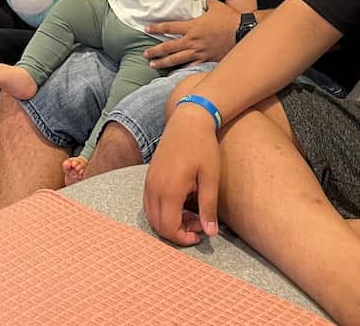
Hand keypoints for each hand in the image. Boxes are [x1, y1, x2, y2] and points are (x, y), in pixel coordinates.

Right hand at [142, 102, 220, 245]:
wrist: (188, 121)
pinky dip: (162, 211)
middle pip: (158, 225)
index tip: (200, 234)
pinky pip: (149, 204)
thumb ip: (208, 207)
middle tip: (198, 224)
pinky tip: (181, 204)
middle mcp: (154, 188)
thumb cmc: (202, 147)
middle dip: (177, 232)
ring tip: (192, 214)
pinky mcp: (149, 177)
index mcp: (170, 190)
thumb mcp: (210, 177)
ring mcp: (149, 182)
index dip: (183, 238)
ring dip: (169, 222)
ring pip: (152, 216)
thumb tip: (210, 233)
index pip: (169, 228)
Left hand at [144, 0, 239, 68]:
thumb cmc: (229, 18)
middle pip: (169, 47)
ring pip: (176, 59)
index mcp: (192, 26)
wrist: (242, 32)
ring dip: (163, 62)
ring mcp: (198, 52)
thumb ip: (208, 1)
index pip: (169, 27)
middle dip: (155, 51)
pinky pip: (190, 66)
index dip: (156, 28)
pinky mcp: (206, 60)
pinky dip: (181, 70)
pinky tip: (173, 74)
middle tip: (145, 54)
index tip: (146, 28)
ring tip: (153, 65)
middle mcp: (192, 40)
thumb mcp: (216, 6)